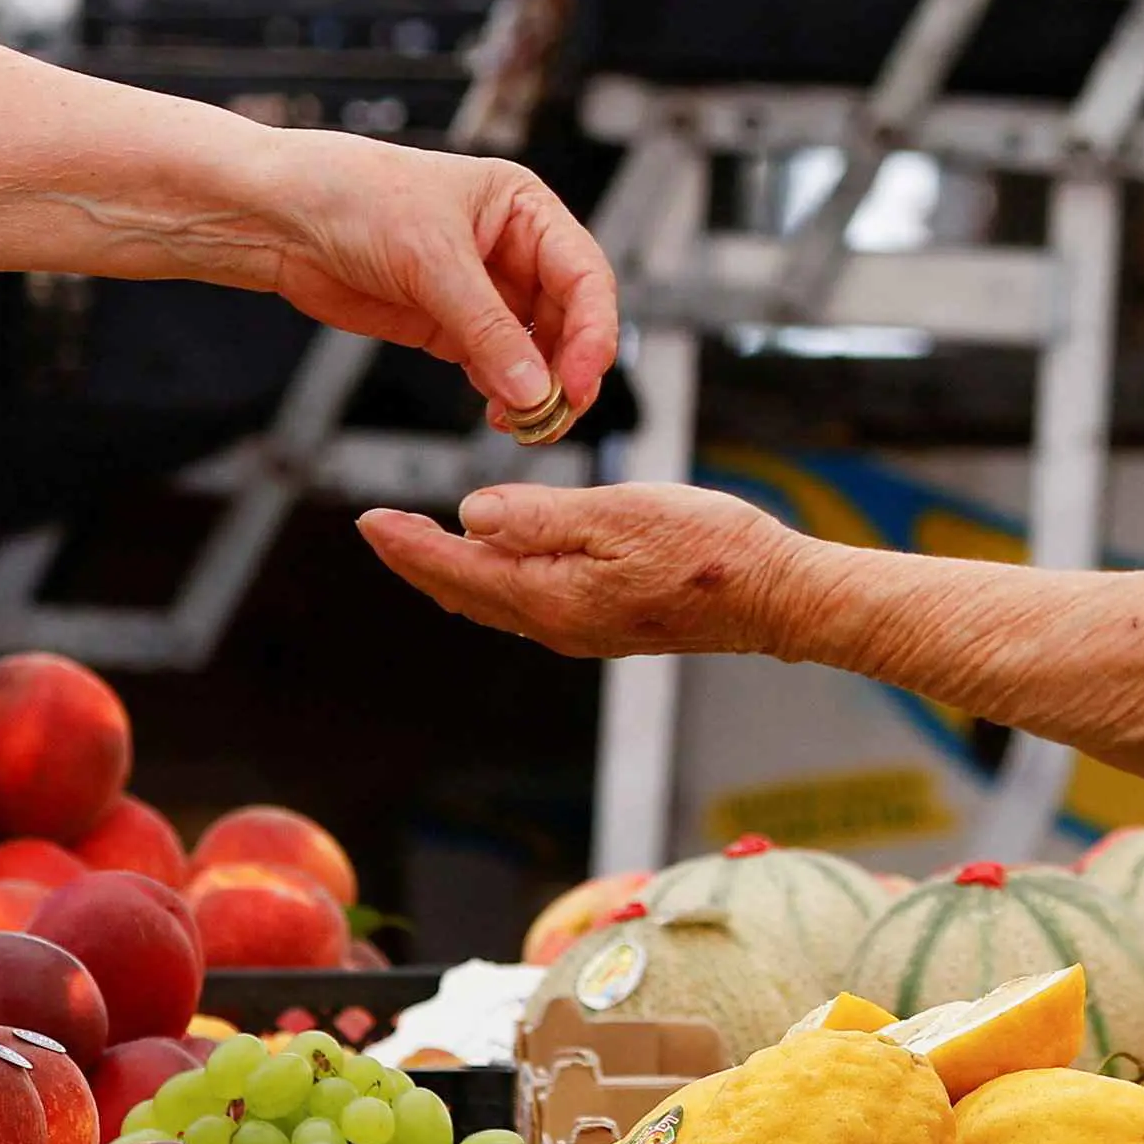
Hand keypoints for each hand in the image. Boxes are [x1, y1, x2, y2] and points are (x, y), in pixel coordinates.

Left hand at [249, 133, 617, 438]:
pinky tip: (497, 414)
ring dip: (536, 389)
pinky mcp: (447, 325)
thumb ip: (488, 330)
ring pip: (534, 350)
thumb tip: (536, 391)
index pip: (584, 273)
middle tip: (555, 415)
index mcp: (523, 208)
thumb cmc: (354, 198)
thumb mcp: (431, 258)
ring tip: (525, 425)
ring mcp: (480, 291)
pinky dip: (502, 394)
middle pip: (568, 319)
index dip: (594, 329)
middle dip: (566, 368)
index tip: (582, 379)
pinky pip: (494, 366)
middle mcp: (511, 248)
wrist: (281, 219)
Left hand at [358, 482, 791, 659]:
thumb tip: (470, 517)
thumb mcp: (619, 514)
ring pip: (494, 602)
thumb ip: (541, 517)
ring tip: (421, 545)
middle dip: (419, 561)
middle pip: (465, 593)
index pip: (458, 570)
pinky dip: (493, 580)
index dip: (410, 545)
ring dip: (453, 572)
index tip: (370, 521)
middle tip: (379, 529)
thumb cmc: (708, 549)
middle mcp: (557, 624)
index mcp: (551, 598)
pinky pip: (526, 604)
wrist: (773, 597)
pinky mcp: (605, 622)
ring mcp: (581, 629)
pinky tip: (495, 563)